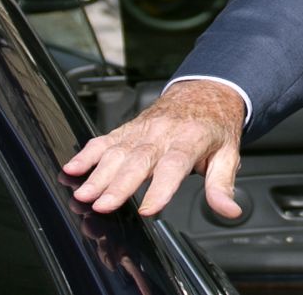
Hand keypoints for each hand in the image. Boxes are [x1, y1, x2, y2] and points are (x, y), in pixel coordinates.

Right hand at [64, 79, 245, 217]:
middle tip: (102, 205)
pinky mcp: (128, 130)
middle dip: (118, 185)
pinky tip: (72, 168)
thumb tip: (229, 210)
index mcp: (190, 140)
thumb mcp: (228, 155)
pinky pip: (104, 140)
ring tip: (83, 194)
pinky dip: (86, 154)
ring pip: (117, 152)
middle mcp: (162, 134)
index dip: (161, 188)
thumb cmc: (214, 127)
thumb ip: (222, 185)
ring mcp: (142, 130)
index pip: (174, 165)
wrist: (202, 92)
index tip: (149, 210)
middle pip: (138, 160)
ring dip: (98, 174)